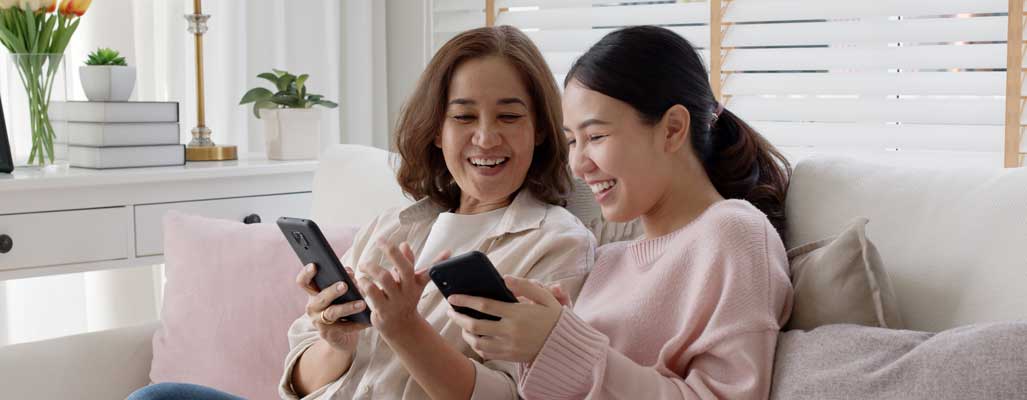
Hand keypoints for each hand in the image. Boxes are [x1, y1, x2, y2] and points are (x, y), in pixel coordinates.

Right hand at [296, 263, 368, 352]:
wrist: (341, 338)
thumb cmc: (342, 308)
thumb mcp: (342, 294)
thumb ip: (345, 281)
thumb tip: (349, 272)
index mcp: (313, 294)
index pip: (304, 282)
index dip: (306, 274)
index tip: (314, 265)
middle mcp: (312, 307)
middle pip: (320, 297)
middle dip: (332, 291)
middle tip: (344, 285)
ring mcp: (319, 322)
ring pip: (332, 313)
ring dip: (347, 307)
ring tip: (362, 304)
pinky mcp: (328, 334)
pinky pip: (344, 328)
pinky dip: (357, 324)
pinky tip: (368, 320)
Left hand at [357, 241, 449, 335]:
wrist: (402, 327)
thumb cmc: (405, 300)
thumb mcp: (411, 283)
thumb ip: (409, 263)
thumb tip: (405, 244)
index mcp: (414, 283)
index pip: (410, 265)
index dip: (401, 252)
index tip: (391, 241)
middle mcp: (407, 291)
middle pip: (402, 269)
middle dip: (390, 253)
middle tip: (378, 243)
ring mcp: (395, 301)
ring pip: (385, 278)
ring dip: (372, 268)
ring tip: (363, 266)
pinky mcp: (382, 310)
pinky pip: (372, 292)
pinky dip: (364, 283)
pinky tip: (360, 281)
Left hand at [446, 276, 563, 362]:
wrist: (564, 345)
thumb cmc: (553, 317)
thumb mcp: (545, 297)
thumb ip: (525, 285)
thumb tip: (505, 277)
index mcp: (518, 313)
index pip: (485, 305)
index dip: (466, 300)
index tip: (452, 296)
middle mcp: (510, 331)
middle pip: (475, 324)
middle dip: (458, 316)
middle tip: (450, 310)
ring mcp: (509, 346)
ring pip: (477, 341)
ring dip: (465, 332)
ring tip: (461, 323)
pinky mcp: (509, 356)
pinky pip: (486, 353)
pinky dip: (475, 345)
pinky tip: (474, 336)